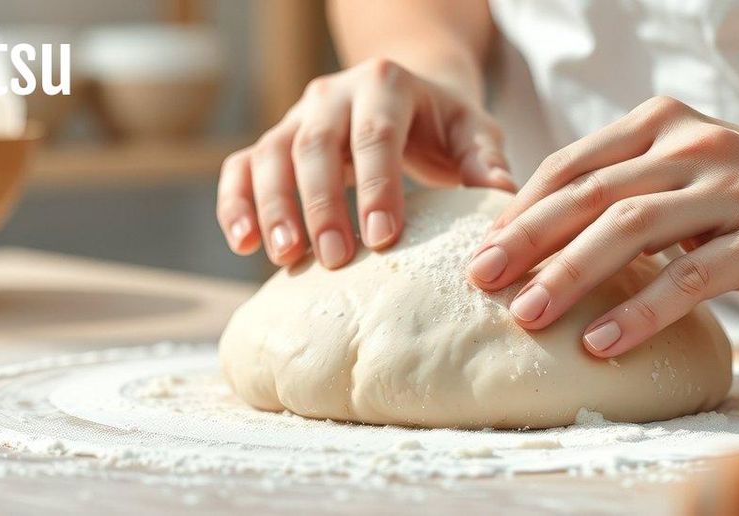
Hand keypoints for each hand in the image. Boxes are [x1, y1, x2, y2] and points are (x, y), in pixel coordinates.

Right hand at [217, 58, 514, 268]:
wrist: (406, 99)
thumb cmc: (444, 126)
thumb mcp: (475, 133)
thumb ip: (486, 162)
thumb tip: (502, 197)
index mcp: (386, 84)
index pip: (376, 134)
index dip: (377, 185)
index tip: (383, 237)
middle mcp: (332, 93)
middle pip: (316, 144)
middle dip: (321, 204)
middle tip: (334, 259)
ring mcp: (296, 116)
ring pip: (270, 154)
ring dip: (273, 208)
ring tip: (285, 258)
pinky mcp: (272, 142)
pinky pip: (240, 168)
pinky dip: (236, 205)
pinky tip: (244, 246)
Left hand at [467, 96, 738, 357]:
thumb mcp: (701, 171)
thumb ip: (640, 190)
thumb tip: (559, 240)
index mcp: (664, 128)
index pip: (573, 164)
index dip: (522, 207)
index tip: (480, 248)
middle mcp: (691, 149)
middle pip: (588, 193)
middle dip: (525, 239)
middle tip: (478, 280)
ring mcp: (731, 190)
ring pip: (630, 229)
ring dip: (571, 274)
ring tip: (527, 316)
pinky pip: (691, 276)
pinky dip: (641, 309)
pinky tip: (604, 340)